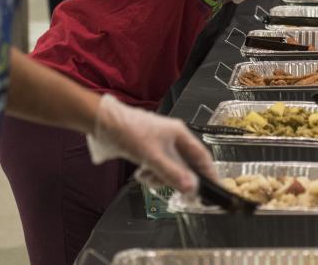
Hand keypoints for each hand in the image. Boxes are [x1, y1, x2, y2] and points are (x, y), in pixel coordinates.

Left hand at [86, 94, 215, 192]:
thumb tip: (192, 188)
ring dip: (160, 177)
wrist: (103, 123)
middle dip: (178, 178)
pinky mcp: (146, 149)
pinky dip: (150, 173)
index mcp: (180, 134)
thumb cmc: (130, 133)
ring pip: (169, 167)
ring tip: (149, 178)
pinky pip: (156, 166)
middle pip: (185, 164)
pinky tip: (141, 174)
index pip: (202, 156)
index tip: (215, 188)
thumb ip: (172, 173)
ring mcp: (159, 144)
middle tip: (177, 193)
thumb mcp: (153, 157)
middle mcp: (172, 138)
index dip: (209, 172)